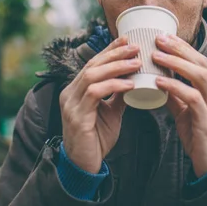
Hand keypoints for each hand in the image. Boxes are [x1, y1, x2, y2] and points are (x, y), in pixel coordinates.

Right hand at [59, 36, 140, 173]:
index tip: (127, 39)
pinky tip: (129, 83)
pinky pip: (95, 93)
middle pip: (92, 64)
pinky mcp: (77, 116)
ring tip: (136, 62)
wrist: (84, 166)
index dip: (110, 50)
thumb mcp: (111, 113)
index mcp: (76, 90)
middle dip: (115, 53)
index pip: (93, 63)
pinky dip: (113, 85)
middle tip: (135, 46)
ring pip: (92, 75)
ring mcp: (71, 104)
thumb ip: (118, 95)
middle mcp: (70, 93)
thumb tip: (133, 79)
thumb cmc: (96, 139)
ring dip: (116, 66)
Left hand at [152, 34, 206, 176]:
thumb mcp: (188, 113)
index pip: (202, 61)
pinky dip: (175, 87)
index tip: (164, 37)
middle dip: (180, 49)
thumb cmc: (201, 139)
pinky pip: (192, 98)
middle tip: (158, 39)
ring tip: (156, 55)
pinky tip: (159, 81)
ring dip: (176, 63)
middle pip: (202, 63)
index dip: (183, 47)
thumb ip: (177, 97)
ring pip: (200, 76)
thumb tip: (159, 80)